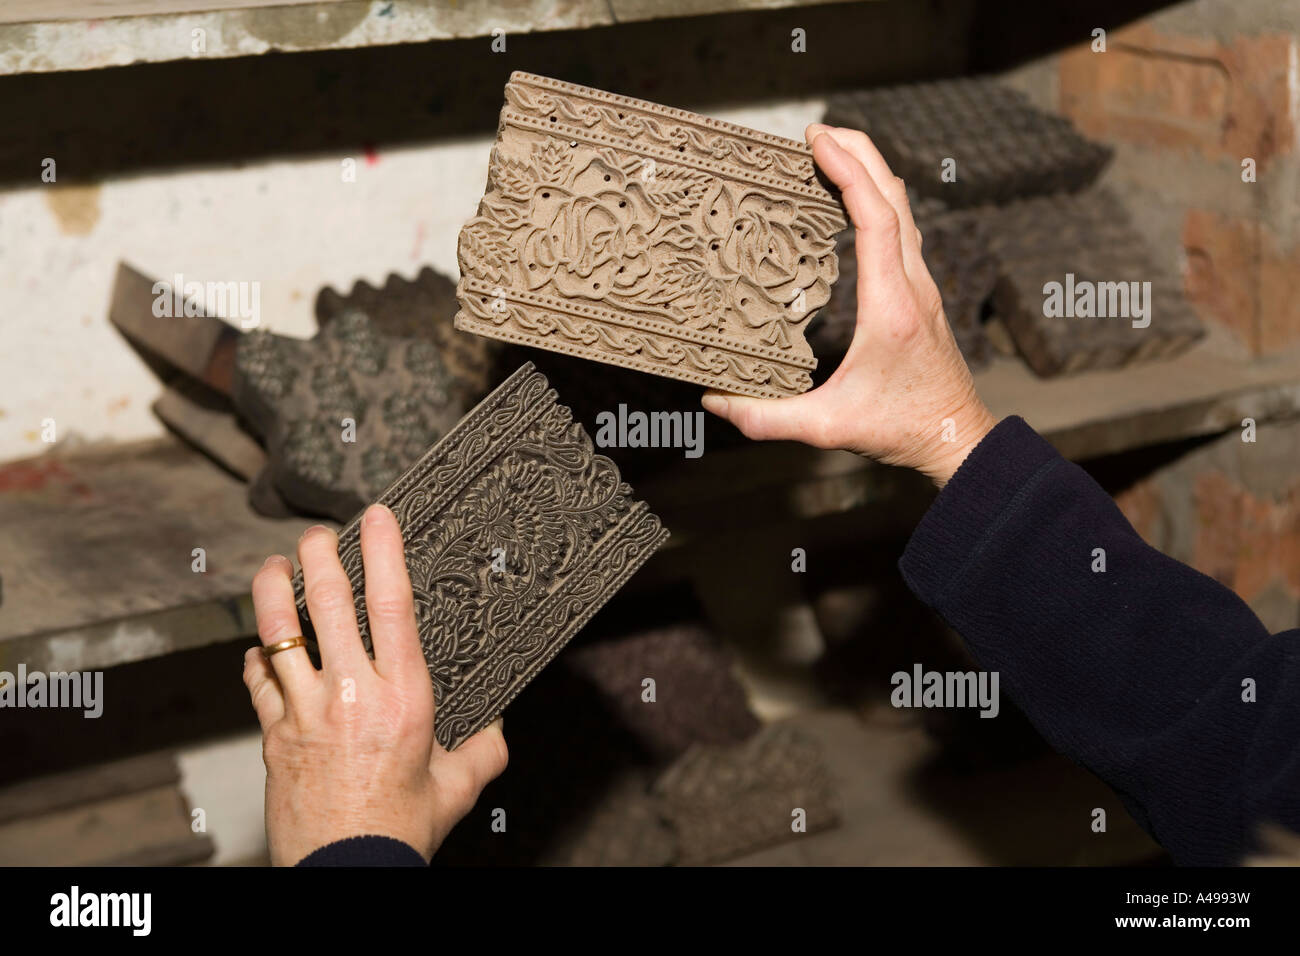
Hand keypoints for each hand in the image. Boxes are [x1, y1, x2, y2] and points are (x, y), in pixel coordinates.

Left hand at [242, 504, 507, 864]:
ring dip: (272, 591)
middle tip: (317, 534)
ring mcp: (305, 712)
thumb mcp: (459, 787)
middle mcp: (352, 694)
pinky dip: (258, 657)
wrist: (347, 870)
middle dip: (318, 554)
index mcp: (403, 697)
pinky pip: (258, 682)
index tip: (377, 517)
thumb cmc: (400, 832)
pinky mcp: (273, 735)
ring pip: (278, 632)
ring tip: (274, 567)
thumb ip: (484, 748)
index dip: (383, 551)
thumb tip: (495, 727)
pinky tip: (262, 649)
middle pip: (326, 602)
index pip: (392, 605)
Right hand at [701, 124, 996, 486]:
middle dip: (858, 152)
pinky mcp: (920, 293)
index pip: (875, 217)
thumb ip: (767, 418)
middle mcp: (913, 286)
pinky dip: (876, 199)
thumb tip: (714, 400)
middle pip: (894, 196)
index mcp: (891, 306)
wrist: (955, 438)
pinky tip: (852, 200)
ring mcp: (922, 286)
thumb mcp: (828, 427)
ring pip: (902, 209)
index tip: (817, 140)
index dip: (848, 171)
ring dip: (870, 172)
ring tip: (830, 152)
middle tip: (816, 131)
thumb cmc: (901, 430)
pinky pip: (901, 229)